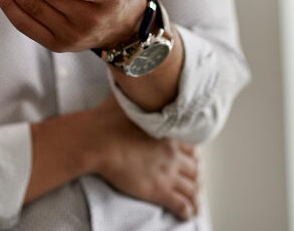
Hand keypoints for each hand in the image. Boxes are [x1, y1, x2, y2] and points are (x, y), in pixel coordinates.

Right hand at [91, 97, 199, 220]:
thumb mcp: (128, 99)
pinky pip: (181, 204)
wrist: (98, 140)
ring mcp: (168, 173)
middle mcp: (173, 153)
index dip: (192, 153)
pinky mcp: (159, 191)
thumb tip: (137, 80)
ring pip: (192, 187)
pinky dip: (188, 210)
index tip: (191, 158)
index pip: (191, 146)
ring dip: (195, 193)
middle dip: (196, 174)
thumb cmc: (108, 118)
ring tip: (194, 199)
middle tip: (194, 178)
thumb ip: (139, 94)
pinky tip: (187, 213)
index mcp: (168, 132)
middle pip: (195, 167)